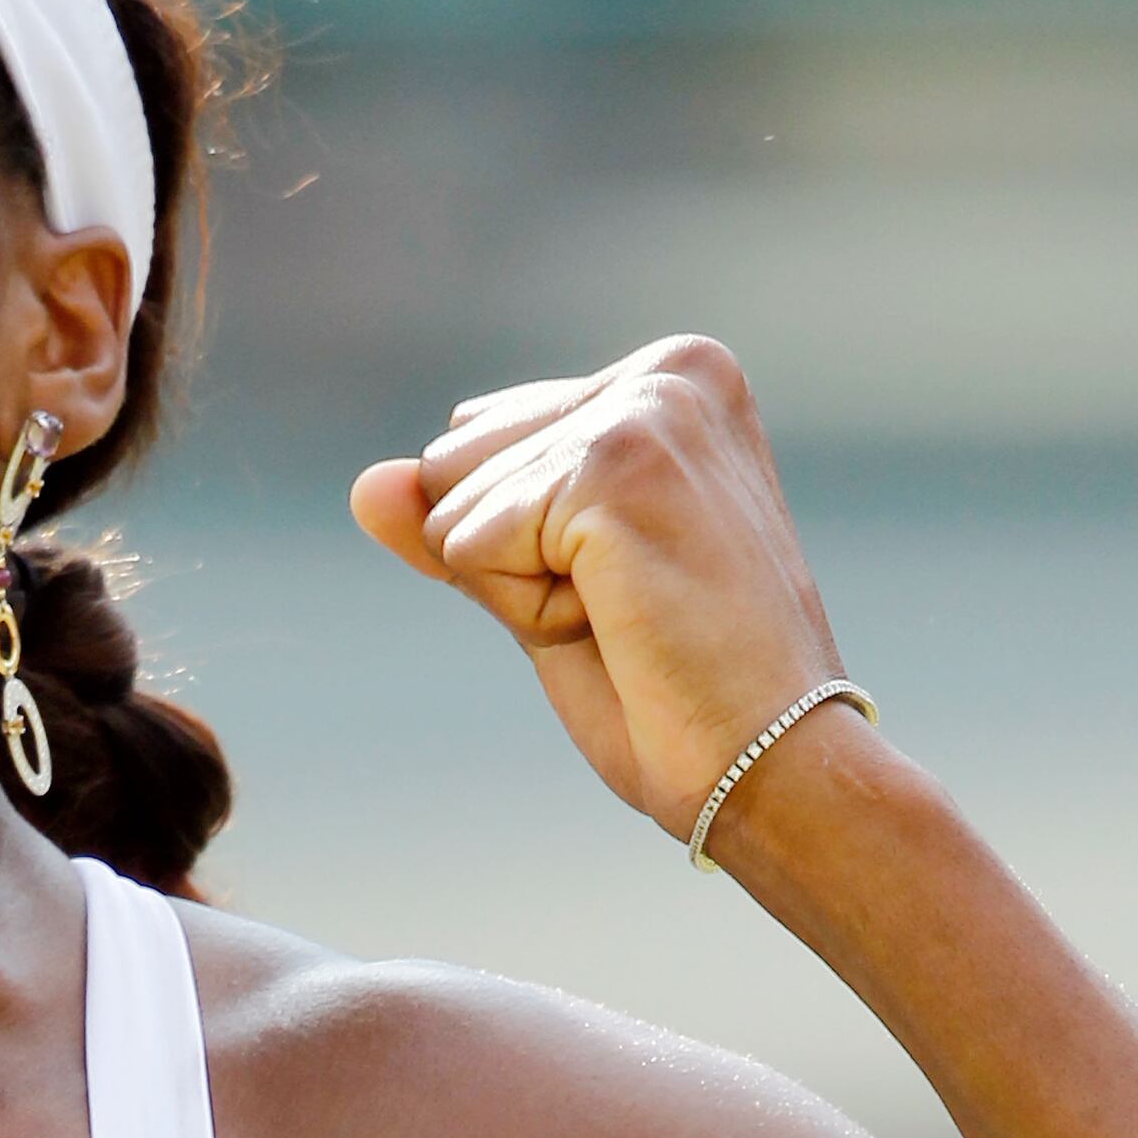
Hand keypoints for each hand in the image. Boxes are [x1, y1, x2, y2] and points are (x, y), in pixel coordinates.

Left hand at [349, 335, 852, 841]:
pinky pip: (469, 545)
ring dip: (522, 589)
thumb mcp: (541, 585)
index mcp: (672, 378)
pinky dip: (526, 609)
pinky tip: (625, 621)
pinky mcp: (614, 463)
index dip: (525, 544)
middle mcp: (668, 371)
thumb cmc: (674, 689)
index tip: (633, 586)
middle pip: (452, 462)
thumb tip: (366, 483)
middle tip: (633, 610)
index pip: (481, 441)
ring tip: (636, 617)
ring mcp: (645, 409)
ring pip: (452, 507)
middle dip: (514, 561)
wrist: (771, 767)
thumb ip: (453, 522)